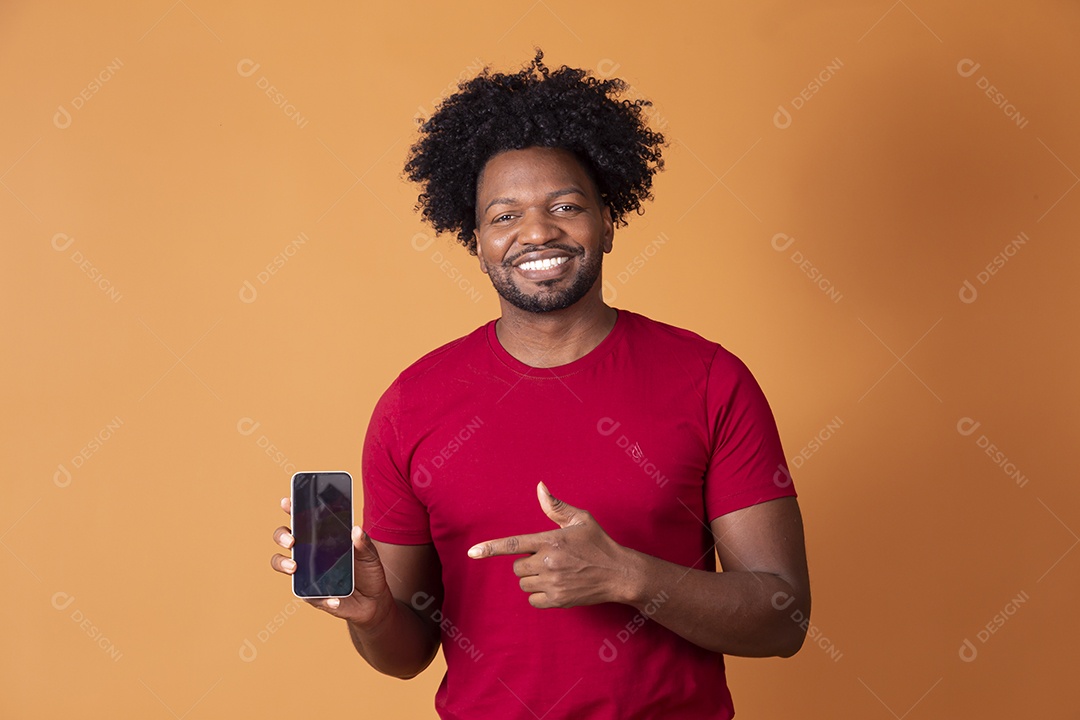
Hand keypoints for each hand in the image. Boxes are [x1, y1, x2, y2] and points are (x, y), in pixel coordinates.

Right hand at [270, 496, 394, 628]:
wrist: (373, 601)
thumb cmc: (367, 572)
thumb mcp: (370, 554)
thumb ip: (364, 543)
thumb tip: (356, 530)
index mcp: (322, 538)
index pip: (302, 520)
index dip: (291, 508)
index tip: (287, 502)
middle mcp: (309, 553)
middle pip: (284, 539)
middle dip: (282, 536)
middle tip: (292, 540)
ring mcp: (306, 573)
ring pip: (281, 564)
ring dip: (283, 563)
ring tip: (294, 567)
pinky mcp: (312, 595)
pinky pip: (307, 595)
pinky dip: (321, 597)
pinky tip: (334, 599)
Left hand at [467, 482, 636, 608]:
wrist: (619, 574)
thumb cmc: (599, 543)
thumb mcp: (581, 519)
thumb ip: (556, 506)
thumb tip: (540, 487)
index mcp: (550, 540)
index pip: (513, 544)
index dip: (490, 548)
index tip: (472, 552)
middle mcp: (548, 562)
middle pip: (517, 567)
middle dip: (527, 563)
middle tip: (548, 559)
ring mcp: (553, 583)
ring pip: (524, 583)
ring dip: (532, 578)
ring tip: (554, 572)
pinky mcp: (558, 600)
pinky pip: (533, 600)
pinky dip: (539, 595)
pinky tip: (555, 586)